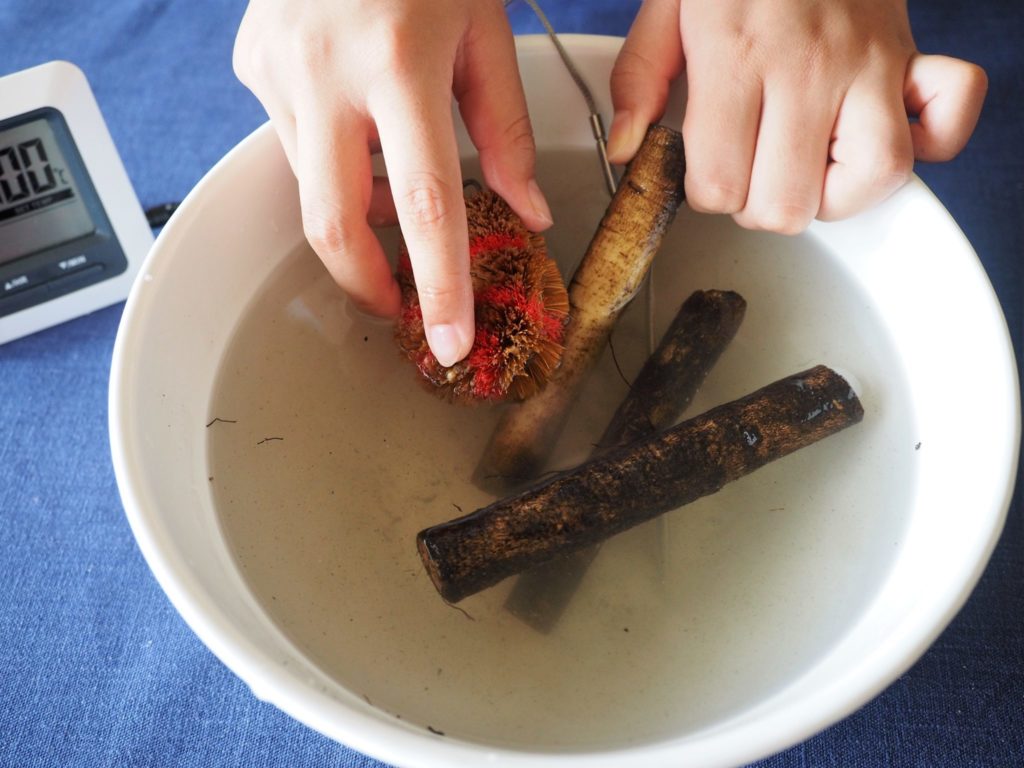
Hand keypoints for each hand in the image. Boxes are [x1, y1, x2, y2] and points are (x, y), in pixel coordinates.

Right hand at [233, 0, 552, 365]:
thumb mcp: (485, 29)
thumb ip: (503, 128)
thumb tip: (524, 211)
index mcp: (400, 59)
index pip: (425, 204)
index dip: (439, 285)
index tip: (450, 341)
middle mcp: (325, 70)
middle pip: (334, 224)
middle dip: (369, 283)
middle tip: (402, 302)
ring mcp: (276, 67)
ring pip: (313, 187)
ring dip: (359, 210)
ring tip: (394, 184)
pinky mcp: (251, 64)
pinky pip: (294, 144)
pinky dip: (334, 161)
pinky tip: (359, 126)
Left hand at [607, 0, 986, 232]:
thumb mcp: (667, 6)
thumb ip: (638, 79)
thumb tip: (627, 149)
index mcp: (736, 56)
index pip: (721, 185)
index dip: (708, 193)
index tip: (707, 168)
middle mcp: (807, 65)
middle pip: (789, 204)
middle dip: (761, 205)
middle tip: (752, 170)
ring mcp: (867, 62)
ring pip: (873, 179)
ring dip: (835, 193)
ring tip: (807, 164)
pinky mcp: (910, 57)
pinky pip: (946, 124)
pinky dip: (925, 147)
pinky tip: (870, 138)